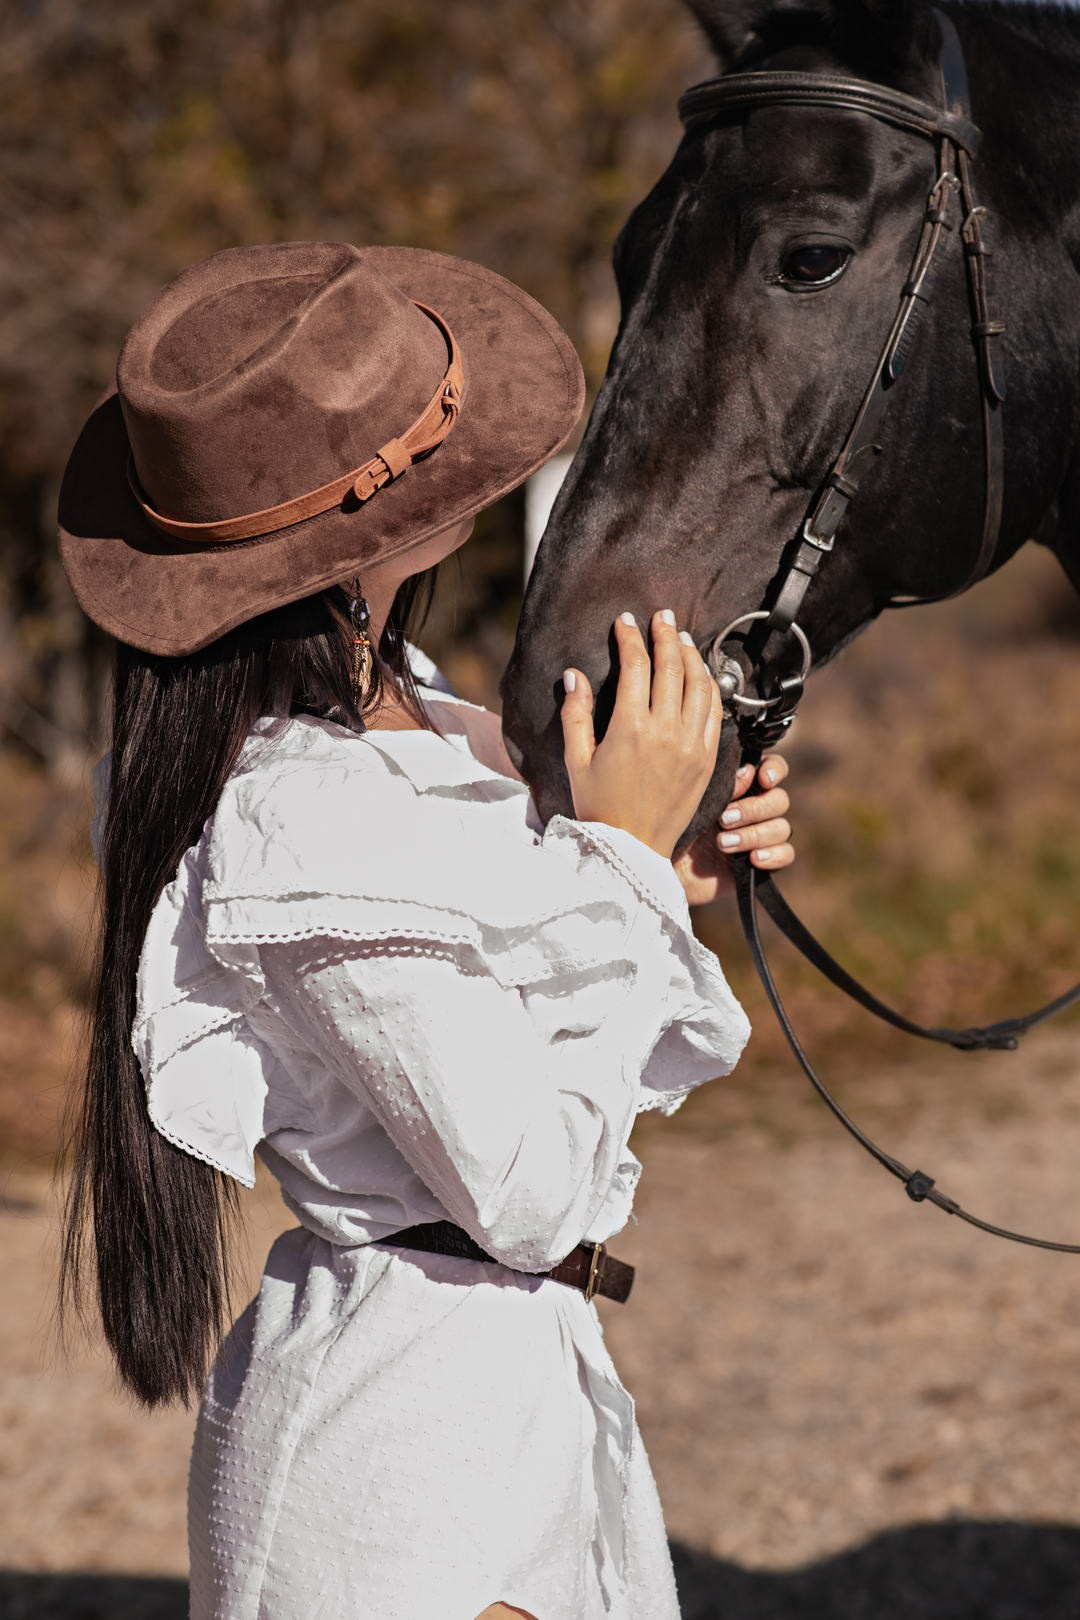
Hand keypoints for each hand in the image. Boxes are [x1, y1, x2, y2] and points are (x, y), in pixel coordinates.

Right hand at [561, 610, 722, 857]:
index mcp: (630, 728)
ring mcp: (691, 745)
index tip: (625, 620)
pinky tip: (701, 675)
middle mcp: (666, 731)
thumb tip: (574, 675)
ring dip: (692, 656)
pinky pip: (714, 711)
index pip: (636, 665)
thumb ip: (575, 714)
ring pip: (700, 685)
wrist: (632, 849)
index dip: (630, 637)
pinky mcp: (706, 759)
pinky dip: (709, 686)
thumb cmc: (598, 807)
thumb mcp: (577, 760)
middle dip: (666, 635)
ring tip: (682, 639)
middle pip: (672, 666)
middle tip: (661, 616)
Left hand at [672, 753, 793, 905]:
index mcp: (738, 786)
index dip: (774, 770)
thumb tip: (747, 771)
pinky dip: (773, 855)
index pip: (772, 769)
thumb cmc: (667, 826)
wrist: (655, 868)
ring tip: (723, 843)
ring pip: (782, 827)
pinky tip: (752, 858)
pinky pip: (786, 854)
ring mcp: (758, 836)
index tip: (762, 778)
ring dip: (755, 833)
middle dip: (754, 808)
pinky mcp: (761, 864)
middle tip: (724, 819)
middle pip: (779, 799)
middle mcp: (752, 808)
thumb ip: (720, 783)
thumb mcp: (690, 800)